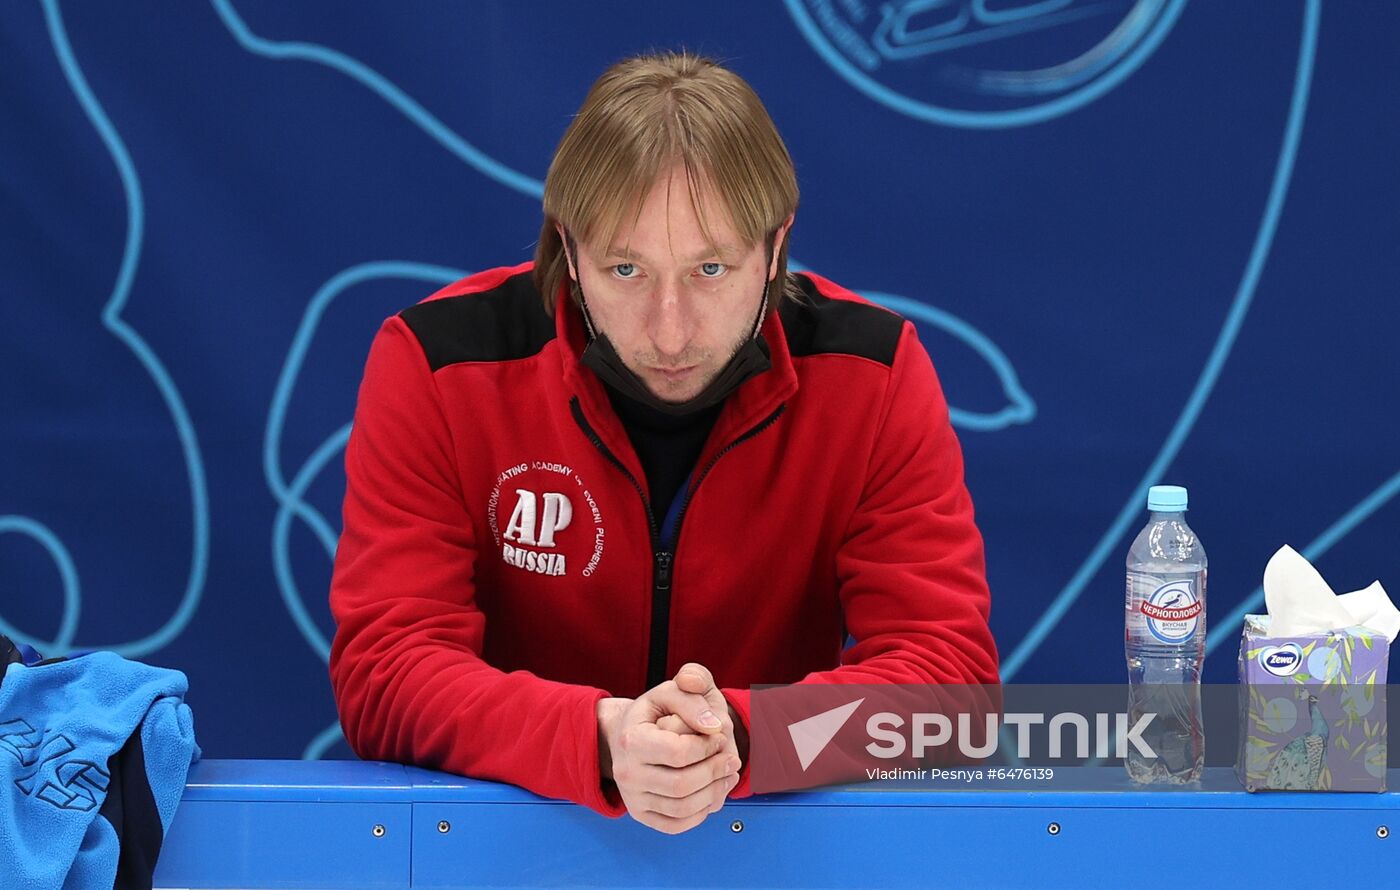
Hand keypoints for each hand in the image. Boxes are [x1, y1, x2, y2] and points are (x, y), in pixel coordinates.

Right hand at [596, 663, 741, 833]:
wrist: (625, 734)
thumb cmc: (653, 712)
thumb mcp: (671, 690)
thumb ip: (693, 694)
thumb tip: (713, 724)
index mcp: (632, 740)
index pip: (678, 752)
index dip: (708, 746)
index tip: (720, 735)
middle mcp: (627, 773)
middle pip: (682, 784)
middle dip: (715, 772)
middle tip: (732, 760)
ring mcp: (632, 797)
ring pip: (682, 808)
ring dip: (715, 793)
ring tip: (729, 776)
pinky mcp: (641, 814)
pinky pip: (675, 825)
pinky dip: (701, 813)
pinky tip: (712, 793)